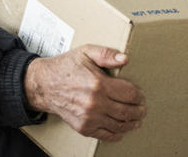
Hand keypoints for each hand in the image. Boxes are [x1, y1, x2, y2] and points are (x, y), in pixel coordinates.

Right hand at [24, 45, 145, 141]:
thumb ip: (106, 54)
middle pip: (127, 111)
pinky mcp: (83, 128)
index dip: (139, 95)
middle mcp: (95, 103)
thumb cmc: (66, 67)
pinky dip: (117, 134)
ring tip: (137, 120)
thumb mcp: (86, 52)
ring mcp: (89, 118)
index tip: (141, 95)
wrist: (44, 85)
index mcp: (99, 84)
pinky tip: (122, 130)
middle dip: (139, 111)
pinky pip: (106, 135)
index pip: (129, 94)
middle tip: (143, 109)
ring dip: (132, 124)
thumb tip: (124, 58)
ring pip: (119, 125)